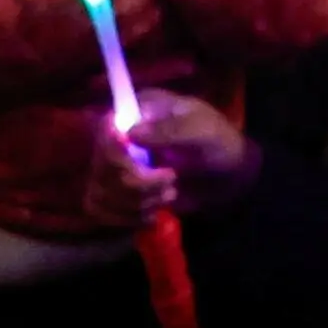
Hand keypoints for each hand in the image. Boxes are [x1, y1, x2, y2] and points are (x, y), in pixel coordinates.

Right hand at [88, 88, 258, 222]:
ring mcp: (117, 164)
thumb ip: (170, 130)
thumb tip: (130, 133)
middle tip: (170, 181)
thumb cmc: (218, 142)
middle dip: (135, 183)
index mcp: (141, 110)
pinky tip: (151, 214)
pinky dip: (126, 217)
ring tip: (168, 195)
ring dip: (134, 202)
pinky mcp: (118, 190)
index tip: (135, 167)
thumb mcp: (202, 130)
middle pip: (101, 165)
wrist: (227, 173)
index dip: (113, 152)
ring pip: (100, 191)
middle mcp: (122, 135)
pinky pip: (102, 209)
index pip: (106, 130)